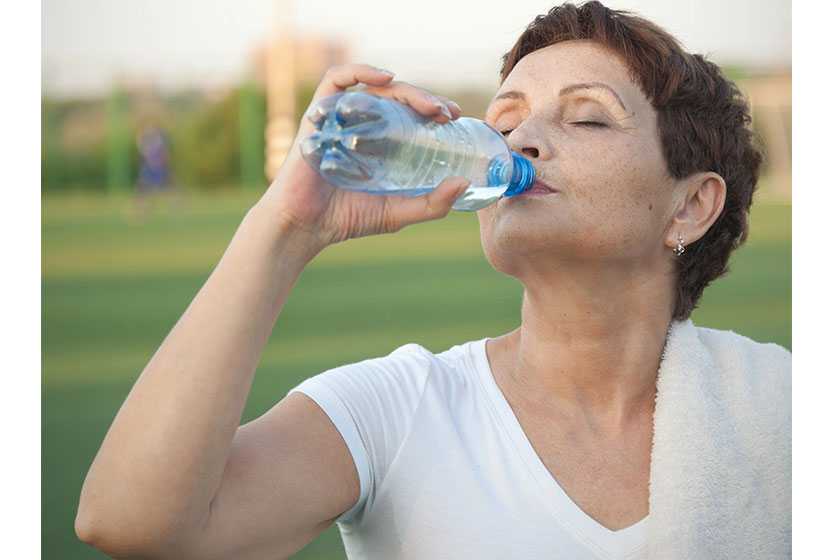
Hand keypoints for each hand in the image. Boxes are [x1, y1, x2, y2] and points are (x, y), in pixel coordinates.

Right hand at [254, 64, 468, 251]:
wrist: (304, 226)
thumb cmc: (347, 219)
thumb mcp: (398, 212)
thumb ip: (432, 203)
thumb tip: (464, 184)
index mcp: (380, 142)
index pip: (410, 113)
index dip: (434, 109)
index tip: (455, 117)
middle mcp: (361, 125)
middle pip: (398, 98)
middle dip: (426, 99)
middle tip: (447, 114)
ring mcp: (340, 117)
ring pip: (376, 86)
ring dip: (406, 90)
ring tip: (429, 105)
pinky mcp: (318, 113)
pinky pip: (336, 79)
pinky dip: (360, 70)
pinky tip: (385, 77)